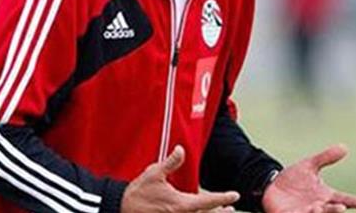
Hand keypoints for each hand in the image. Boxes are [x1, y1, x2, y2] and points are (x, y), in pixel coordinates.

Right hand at [121, 145, 239, 212]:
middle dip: (220, 212)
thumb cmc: (139, 192)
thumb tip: (181, 149)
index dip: (222, 198)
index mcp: (180, 204)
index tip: (234, 196)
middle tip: (232, 209)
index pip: (207, 201)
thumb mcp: (154, 173)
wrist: (121, 208)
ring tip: (222, 212)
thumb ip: (171, 163)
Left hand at [262, 144, 355, 212]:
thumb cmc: (293, 178)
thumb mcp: (310, 165)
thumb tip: (345, 147)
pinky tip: (307, 211)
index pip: (344, 200)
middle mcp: (318, 207)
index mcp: (326, 196)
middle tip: (341, 207)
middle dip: (336, 210)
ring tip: (319, 208)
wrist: (271, 186)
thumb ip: (326, 158)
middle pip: (331, 211)